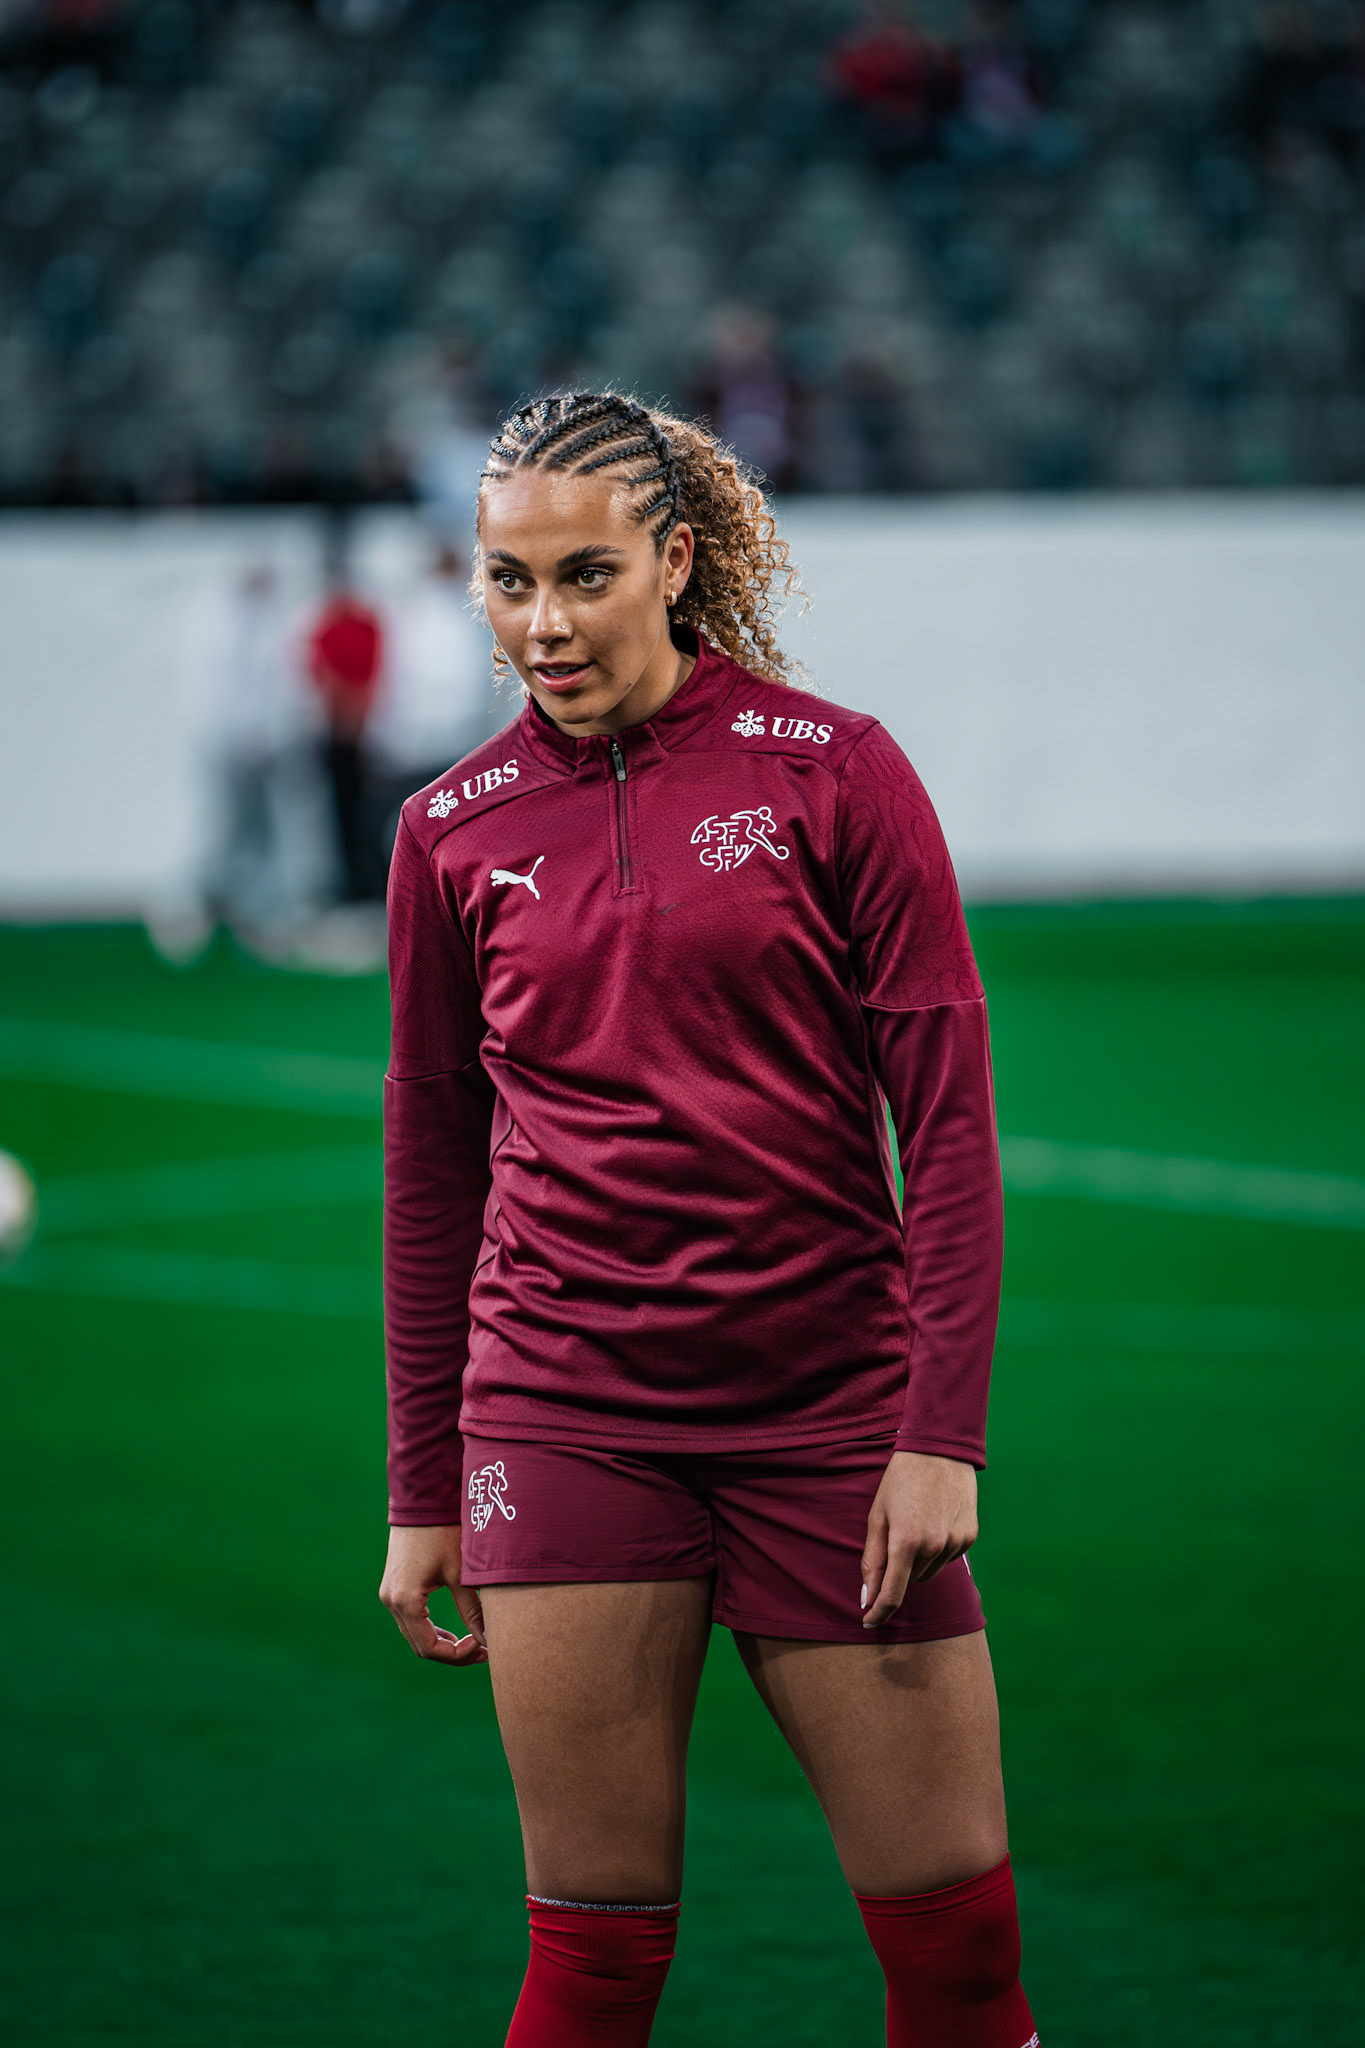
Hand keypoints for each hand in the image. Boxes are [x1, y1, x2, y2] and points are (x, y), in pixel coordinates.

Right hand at [379, 1524, 487, 1665]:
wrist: (422, 1496)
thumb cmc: (443, 1531)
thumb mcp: (461, 1572)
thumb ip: (473, 1610)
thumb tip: (489, 1640)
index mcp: (405, 1601)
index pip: (430, 1649)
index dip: (458, 1656)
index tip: (483, 1647)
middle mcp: (391, 1600)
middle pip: (420, 1646)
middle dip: (453, 1653)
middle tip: (483, 1650)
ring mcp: (390, 1592)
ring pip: (415, 1634)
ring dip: (443, 1642)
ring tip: (473, 1642)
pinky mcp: (395, 1584)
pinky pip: (411, 1618)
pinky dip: (432, 1628)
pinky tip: (455, 1629)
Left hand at [860, 1451, 978, 1627]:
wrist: (940, 1449)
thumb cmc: (901, 1481)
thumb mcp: (877, 1516)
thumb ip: (871, 1560)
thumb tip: (866, 1598)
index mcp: (905, 1541)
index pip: (892, 1594)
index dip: (879, 1612)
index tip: (869, 1621)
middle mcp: (933, 1546)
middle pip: (911, 1581)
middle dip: (898, 1572)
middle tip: (895, 1539)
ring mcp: (955, 1543)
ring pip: (930, 1572)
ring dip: (918, 1561)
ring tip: (916, 1525)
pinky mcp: (970, 1537)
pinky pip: (948, 1558)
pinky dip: (938, 1551)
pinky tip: (934, 1522)